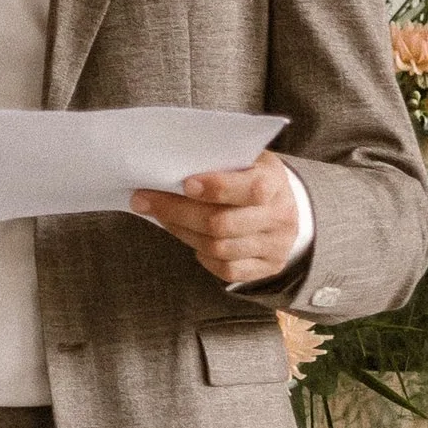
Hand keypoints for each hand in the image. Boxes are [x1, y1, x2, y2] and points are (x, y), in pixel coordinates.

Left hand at [131, 151, 304, 287]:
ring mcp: (276, 245)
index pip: (251, 189)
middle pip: (223, 223)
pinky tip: (193, 238)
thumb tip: (168, 166)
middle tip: (143, 200)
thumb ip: (215, 160)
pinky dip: (204, 255)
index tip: (184, 183)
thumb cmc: (250, 175)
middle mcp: (281, 216)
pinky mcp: (268, 267)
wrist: (284, 206)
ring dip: (183, 232)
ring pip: (219, 248)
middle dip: (178, 212)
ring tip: (163, 217)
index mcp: (276, 181)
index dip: (217, 188)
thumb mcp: (243, 158)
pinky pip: (227, 270)